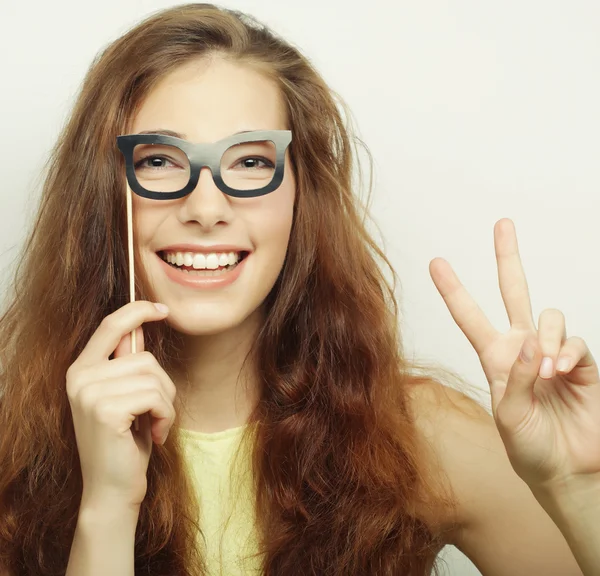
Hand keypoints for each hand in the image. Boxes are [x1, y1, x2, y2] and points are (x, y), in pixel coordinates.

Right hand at [66, 301, 175, 508]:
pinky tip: (154, 436)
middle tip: (158, 413)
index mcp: (81, 370)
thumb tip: (140, 326)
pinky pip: (156, 396)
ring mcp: (89, 392)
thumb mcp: (126, 397)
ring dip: (166, 404)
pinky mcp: (105, 409)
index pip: (111, 325)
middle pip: (144, 357)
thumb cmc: (125, 442)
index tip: (162, 309)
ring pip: (154, 376)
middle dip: (163, 386)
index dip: (138, 310)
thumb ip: (127, 364)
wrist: (112, 488)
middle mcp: (80, 377)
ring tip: (154, 425)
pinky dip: (166, 416)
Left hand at [430, 218, 599, 492]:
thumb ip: (516, 378)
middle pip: (514, 292)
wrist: (568, 471)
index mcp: (494, 357)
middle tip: (502, 224)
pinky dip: (567, 353)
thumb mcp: (509, 416)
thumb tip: (531, 342)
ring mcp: (552, 352)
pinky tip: (562, 372)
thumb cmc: (530, 447)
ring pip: (548, 316)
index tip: (436, 263)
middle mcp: (521, 347)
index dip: (453, 290)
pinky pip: (574, 341)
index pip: (469, 316)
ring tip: (547, 373)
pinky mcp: (581, 362)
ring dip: (547, 339)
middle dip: (508, 258)